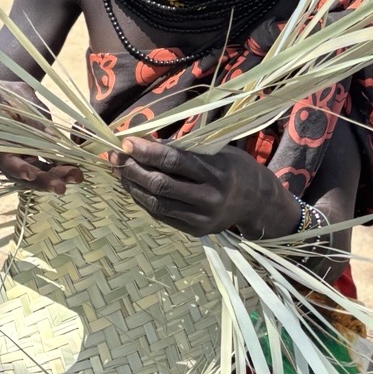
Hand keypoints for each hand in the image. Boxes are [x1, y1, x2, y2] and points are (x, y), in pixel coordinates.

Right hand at [0, 81, 83, 195]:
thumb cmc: (2, 94)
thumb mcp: (16, 95)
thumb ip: (32, 115)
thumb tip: (53, 136)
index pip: (0, 158)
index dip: (15, 167)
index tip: (30, 174)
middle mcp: (0, 156)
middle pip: (19, 174)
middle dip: (41, 181)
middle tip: (60, 187)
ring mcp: (15, 160)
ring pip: (33, 175)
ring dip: (54, 178)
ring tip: (76, 176)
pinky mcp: (27, 160)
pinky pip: (42, 169)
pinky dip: (58, 171)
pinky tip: (74, 170)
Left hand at [116, 137, 278, 237]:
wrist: (257, 201)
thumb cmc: (232, 168)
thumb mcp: (215, 151)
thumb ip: (182, 149)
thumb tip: (143, 141)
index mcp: (216, 172)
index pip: (174, 161)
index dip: (147, 151)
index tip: (126, 142)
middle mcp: (210, 197)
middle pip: (161, 184)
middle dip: (133, 169)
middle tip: (115, 156)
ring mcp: (202, 218)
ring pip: (157, 203)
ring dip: (132, 186)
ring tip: (119, 172)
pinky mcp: (196, 231)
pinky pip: (162, 216)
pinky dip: (143, 200)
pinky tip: (133, 187)